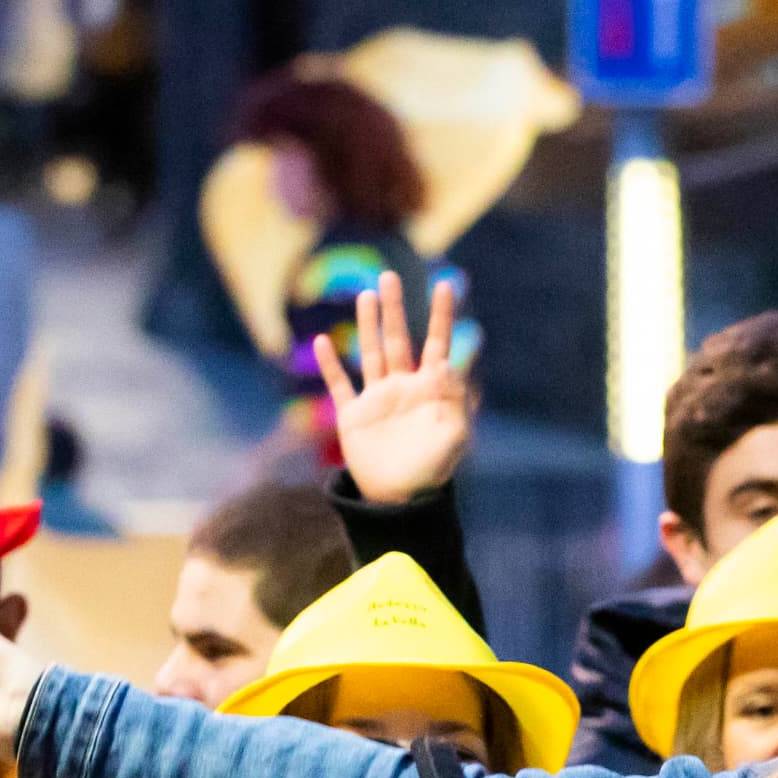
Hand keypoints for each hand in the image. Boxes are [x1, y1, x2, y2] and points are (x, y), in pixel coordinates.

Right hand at [318, 272, 471, 503]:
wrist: (399, 500)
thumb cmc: (432, 471)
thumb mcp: (454, 437)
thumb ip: (453, 400)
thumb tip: (444, 363)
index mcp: (430, 390)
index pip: (437, 343)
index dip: (441, 315)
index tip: (445, 285)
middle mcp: (403, 387)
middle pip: (399, 339)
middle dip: (395, 308)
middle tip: (391, 276)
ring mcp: (377, 399)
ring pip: (371, 353)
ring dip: (368, 325)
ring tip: (366, 295)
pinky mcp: (353, 416)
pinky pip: (340, 385)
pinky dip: (330, 365)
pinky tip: (323, 342)